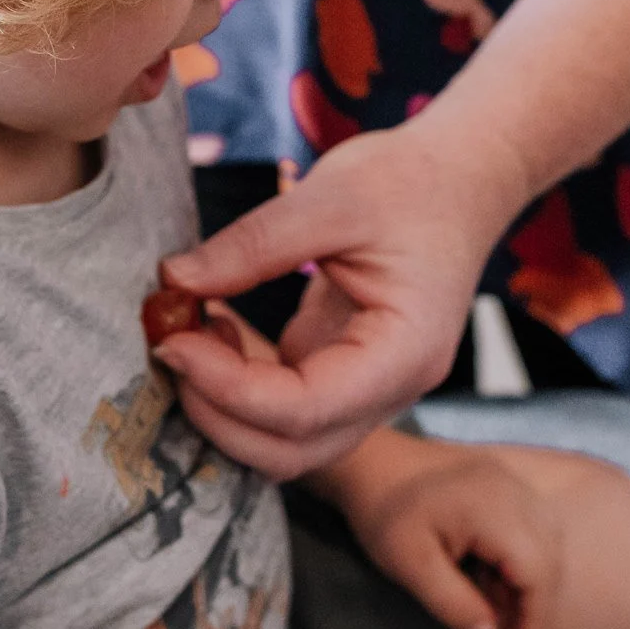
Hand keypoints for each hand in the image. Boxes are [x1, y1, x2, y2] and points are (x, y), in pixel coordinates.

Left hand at [156, 105, 527, 478]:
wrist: (459, 179)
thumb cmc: (408, 182)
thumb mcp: (331, 197)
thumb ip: (253, 245)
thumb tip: (174, 281)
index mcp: (405, 353)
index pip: (304, 409)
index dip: (227, 388)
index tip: (173, 340)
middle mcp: (391, 388)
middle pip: (292, 449)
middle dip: (218, 413)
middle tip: (170, 343)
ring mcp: (369, 388)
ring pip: (286, 441)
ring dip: (225, 406)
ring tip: (191, 330)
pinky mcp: (343, 372)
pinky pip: (283, 407)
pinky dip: (238, 385)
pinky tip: (214, 327)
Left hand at [344, 447, 563, 628]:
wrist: (365, 460)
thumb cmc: (383, 513)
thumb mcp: (410, 567)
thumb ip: (453, 604)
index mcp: (493, 509)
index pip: (538, 570)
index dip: (535, 615)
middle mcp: (511, 489)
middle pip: (549, 554)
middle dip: (535, 598)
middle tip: (506, 628)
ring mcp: (507, 479)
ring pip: (544, 537)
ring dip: (528, 575)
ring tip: (491, 599)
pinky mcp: (498, 478)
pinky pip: (528, 520)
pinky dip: (519, 552)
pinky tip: (487, 569)